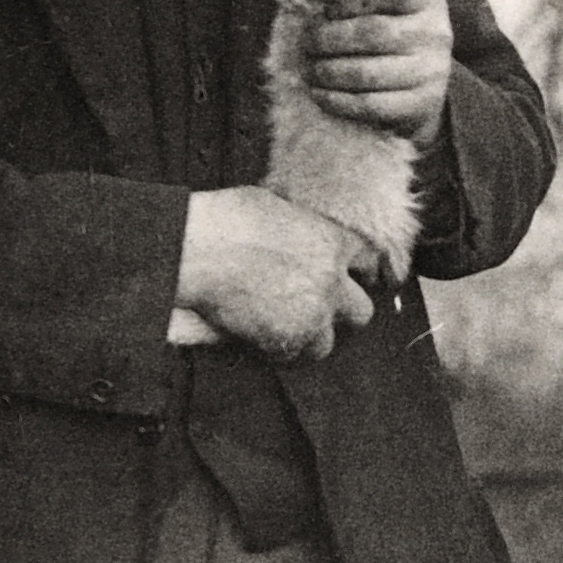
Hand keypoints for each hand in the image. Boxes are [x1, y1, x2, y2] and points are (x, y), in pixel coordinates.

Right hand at [175, 185, 370, 361]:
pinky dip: (280, 352)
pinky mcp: (287, 339)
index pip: (369, 263)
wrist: (194, 251)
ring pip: (328, 342)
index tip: (354, 282)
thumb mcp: (273, 206)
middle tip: (318, 312)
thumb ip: (299, 227)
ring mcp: (312, 314)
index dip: (359, 274)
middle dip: (341, 314)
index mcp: (332, 243)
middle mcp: (331, 281)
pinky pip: (294, 356)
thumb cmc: (223, 222)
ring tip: (285, 331)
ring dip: (309, 339)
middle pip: (361, 311)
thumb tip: (297, 232)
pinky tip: (262, 340)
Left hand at [292, 0, 453, 143]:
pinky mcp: (423, 103)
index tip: (328, 12)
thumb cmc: (392, 32)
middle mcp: (436, 33)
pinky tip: (321, 94)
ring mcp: (433, 71)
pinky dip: (338, 101)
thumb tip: (309, 2)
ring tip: (312, 71)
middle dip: (329, 40)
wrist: (425, 80)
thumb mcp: (387, 4)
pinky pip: (371, 104)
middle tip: (308, 46)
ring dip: (328, 73)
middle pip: (372, 33)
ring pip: (367, 73)